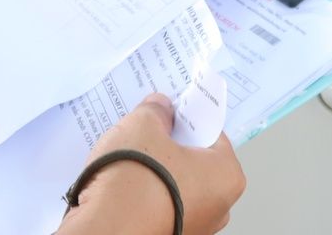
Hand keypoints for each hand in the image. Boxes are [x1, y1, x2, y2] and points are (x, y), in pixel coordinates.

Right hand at [62, 95, 244, 234]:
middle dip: (171, 147)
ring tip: (131, 159)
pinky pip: (161, 205)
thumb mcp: (143, 125)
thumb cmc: (133, 184)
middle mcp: (218, 208)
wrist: (105, 228)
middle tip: (148, 133)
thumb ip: (156, 111)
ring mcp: (194, 227)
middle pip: (195, 162)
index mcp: (226, 177)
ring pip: (176, 185)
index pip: (212, 134)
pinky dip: (146, 194)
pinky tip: (125, 184)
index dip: (188, 119)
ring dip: (157, 172)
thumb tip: (160, 109)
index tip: (171, 112)